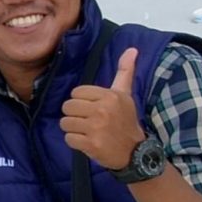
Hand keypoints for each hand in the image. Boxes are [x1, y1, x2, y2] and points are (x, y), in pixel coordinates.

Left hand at [61, 47, 146, 171]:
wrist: (136, 152)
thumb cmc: (126, 120)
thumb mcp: (125, 95)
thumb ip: (125, 72)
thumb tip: (132, 49)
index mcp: (110, 96)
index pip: (76, 93)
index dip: (82, 102)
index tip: (94, 109)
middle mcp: (103, 110)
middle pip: (67, 107)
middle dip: (75, 115)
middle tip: (90, 122)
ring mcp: (96, 128)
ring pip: (65, 123)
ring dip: (74, 129)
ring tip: (89, 131)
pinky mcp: (91, 144)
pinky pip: (68, 138)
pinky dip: (75, 142)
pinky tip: (88, 142)